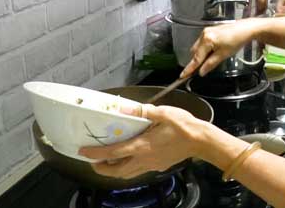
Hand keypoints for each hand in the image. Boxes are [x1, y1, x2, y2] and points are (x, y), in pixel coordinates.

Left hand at [79, 104, 205, 178]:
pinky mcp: (158, 166)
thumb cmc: (184, 126)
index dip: (96, 153)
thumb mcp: (164, 113)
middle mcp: (144, 159)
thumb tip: (123, 109)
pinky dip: (127, 168)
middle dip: (101, 168)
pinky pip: (138, 171)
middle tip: (92, 160)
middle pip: (116, 171)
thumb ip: (142, 112)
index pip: (113, 153)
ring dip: (114, 170)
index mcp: (142, 146)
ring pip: (127, 174)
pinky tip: (129, 158)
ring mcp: (151, 165)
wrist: (201, 141)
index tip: (83, 152)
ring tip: (107, 162)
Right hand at [180, 20, 260, 77]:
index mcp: (206, 40)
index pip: (196, 58)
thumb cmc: (237, 39)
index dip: (189, 68)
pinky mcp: (211, 30)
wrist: (246, 29)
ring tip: (212, 59)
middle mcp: (204, 34)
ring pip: (199, 47)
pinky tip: (214, 52)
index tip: (182, 75)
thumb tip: (202, 71)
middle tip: (201, 69)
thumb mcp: (223, 55)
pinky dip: (206, 49)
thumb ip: (210, 64)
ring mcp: (207, 31)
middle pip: (195, 52)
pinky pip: (203, 42)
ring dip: (202, 55)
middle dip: (197, 61)